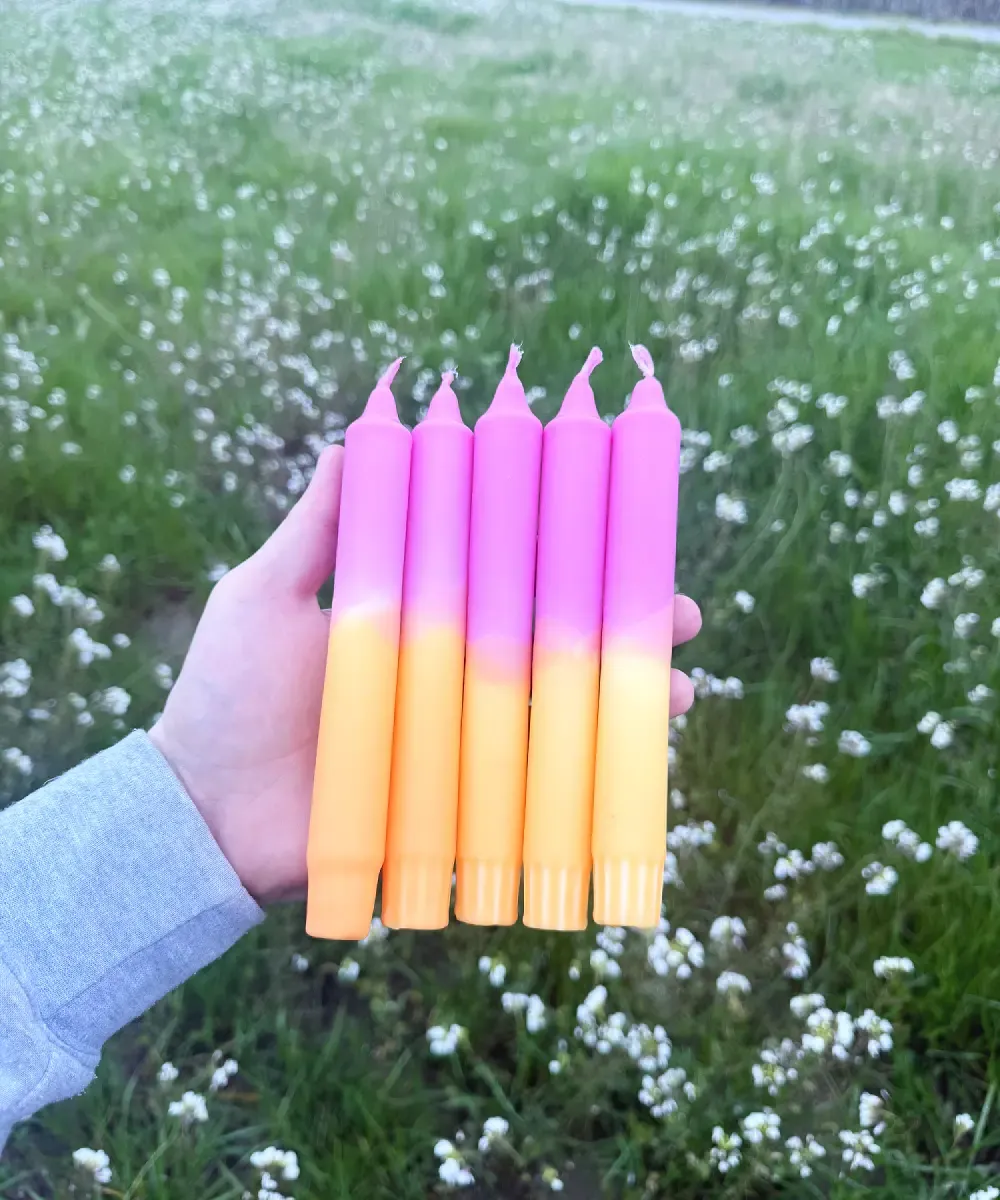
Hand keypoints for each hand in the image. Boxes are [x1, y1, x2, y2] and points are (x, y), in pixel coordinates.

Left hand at [150, 445, 701, 903]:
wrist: (200, 814)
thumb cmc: (224, 697)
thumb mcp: (264, 596)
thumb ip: (318, 528)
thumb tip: (352, 434)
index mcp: (416, 617)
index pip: (508, 576)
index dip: (567, 557)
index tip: (624, 532)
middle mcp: (447, 673)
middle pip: (550, 642)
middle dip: (620, 628)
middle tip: (683, 616)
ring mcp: (455, 739)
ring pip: (559, 710)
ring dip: (626, 699)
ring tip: (683, 693)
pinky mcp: (455, 801)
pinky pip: (533, 784)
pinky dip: (587, 774)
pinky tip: (634, 763)